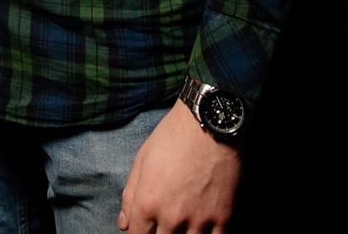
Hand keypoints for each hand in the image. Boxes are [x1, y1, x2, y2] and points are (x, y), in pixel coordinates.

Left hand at [118, 102, 240, 233]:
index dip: (140, 233)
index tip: (146, 227)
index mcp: (147, 203)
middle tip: (168, 219)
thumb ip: (130, 195)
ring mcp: (199, 219)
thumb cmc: (172, 137)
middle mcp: (171, 217)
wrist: (209, 123)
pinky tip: (204, 227)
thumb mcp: (142, 160)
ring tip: (184, 222)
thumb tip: (124, 224)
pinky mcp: (223, 217)